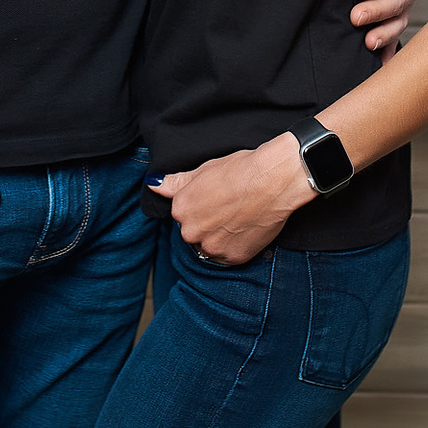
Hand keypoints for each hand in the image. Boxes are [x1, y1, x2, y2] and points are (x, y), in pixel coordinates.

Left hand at [149, 133, 314, 266]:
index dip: (201, 205)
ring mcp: (211, 246)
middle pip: (194, 232)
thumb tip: (153, 184)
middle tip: (228, 207)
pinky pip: (227, 256)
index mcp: (181, 208)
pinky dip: (235, 246)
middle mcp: (191, 231)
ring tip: (238, 218)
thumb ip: (176, 182)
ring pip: (209, 246)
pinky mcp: (233, 258)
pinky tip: (245, 228)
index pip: (183, 213)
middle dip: (207, 223)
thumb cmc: (241, 169)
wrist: (274, 180)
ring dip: (219, 237)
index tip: (216, 197)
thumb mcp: (204, 170)